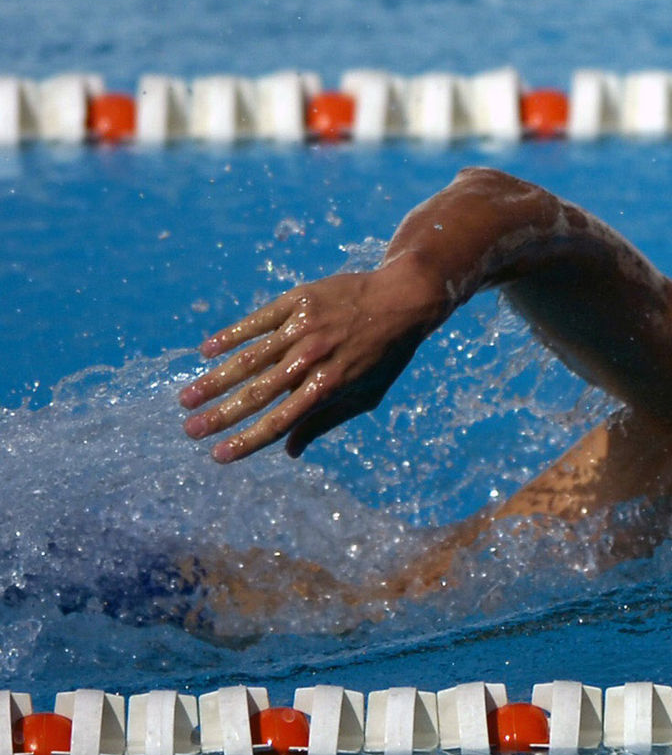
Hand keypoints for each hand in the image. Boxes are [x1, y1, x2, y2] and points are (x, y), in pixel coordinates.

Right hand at [180, 263, 445, 461]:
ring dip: (214, 380)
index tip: (218, 455)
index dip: (248, 440)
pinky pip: (257, 321)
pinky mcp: (298, 301)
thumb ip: (325, 421)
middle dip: (220, 415)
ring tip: (186, 399)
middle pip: (258, 393)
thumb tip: (289, 452)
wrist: (403, 298)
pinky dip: (230, 336)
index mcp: (330, 386)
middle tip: (189, 430)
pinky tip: (206, 351)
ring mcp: (303, 328)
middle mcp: (313, 359)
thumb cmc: (385, 355)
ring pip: (249, 358)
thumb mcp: (366, 394)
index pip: (280, 421)